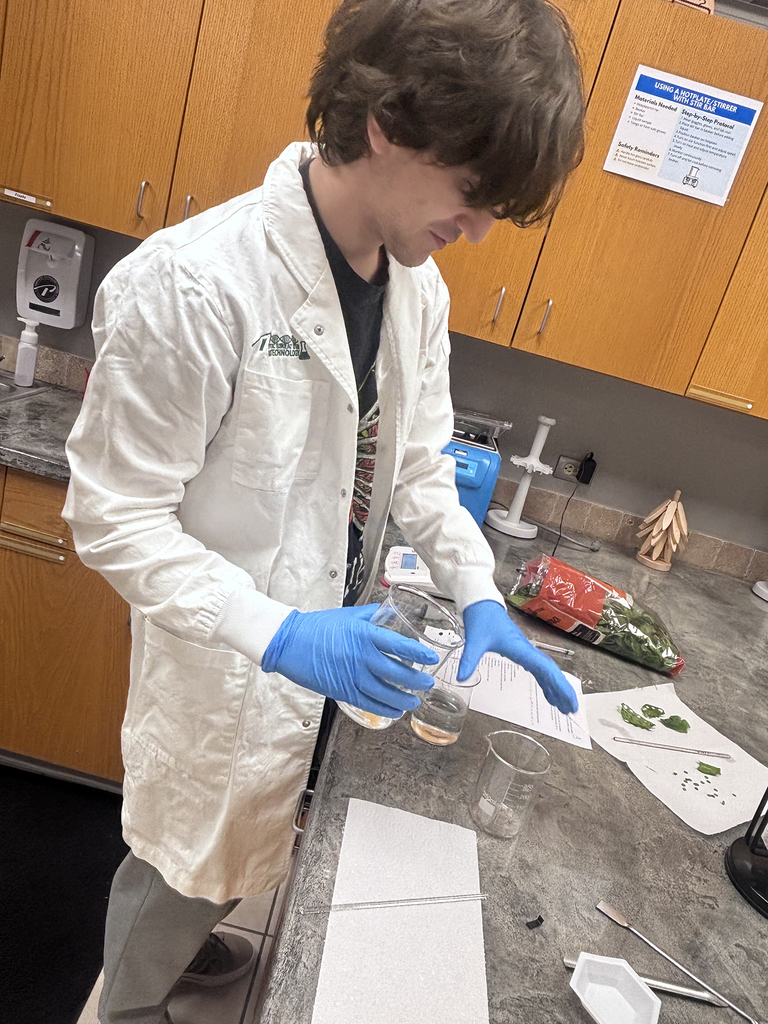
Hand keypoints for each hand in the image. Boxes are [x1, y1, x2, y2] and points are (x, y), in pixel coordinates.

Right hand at [262, 604, 437, 717]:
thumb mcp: (349, 615)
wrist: (290, 641)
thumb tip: (391, 614)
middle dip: (416, 680)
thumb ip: (372, 615)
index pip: (398, 645)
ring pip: (384, 693)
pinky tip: (395, 711)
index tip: (431, 658)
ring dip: (403, 699)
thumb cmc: (318, 626)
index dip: (418, 654)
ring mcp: (351, 676)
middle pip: (396, 673)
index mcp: (364, 634)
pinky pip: (368, 703)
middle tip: (427, 682)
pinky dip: (384, 709)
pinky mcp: (341, 690)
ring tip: (414, 701)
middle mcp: (360, 656)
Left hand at [457, 600, 577, 714]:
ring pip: (546, 671)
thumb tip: (461, 679)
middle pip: (550, 671)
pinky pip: (537, 668)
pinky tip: (548, 693)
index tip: (568, 700)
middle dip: (563, 690)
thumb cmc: (482, 619)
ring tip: (564, 707)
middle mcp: (526, 650)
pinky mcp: (520, 651)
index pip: (544, 669)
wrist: (482, 603)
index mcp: (520, 648)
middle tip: (572, 709)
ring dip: (556, 688)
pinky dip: (545, 681)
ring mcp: (525, 650)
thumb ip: (469, 660)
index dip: (558, 685)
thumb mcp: (474, 641)